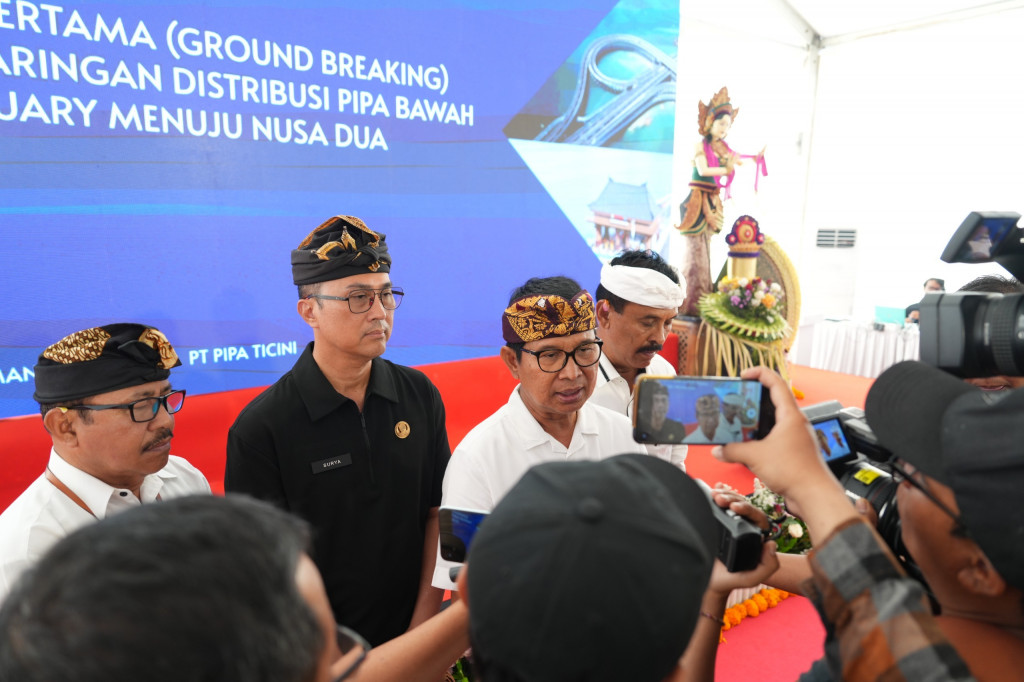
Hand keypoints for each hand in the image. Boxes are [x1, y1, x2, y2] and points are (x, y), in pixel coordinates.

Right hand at [705, 483, 778, 594]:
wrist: (706, 580)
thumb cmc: (730, 580)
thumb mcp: (752, 578)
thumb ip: (768, 566)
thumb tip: (771, 543)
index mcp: (756, 538)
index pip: (757, 517)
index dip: (747, 509)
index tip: (734, 507)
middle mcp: (745, 528)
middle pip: (743, 505)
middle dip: (732, 498)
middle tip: (720, 499)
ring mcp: (730, 523)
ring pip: (732, 502)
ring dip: (725, 494)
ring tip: (714, 494)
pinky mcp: (717, 521)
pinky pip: (721, 503)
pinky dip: (720, 492)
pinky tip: (716, 487)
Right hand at [712, 367, 858, 543]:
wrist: (814, 495)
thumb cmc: (796, 472)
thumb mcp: (754, 457)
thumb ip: (732, 451)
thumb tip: (719, 450)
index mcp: (790, 415)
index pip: (775, 382)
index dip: (758, 374)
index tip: (743, 375)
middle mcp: (796, 423)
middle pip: (773, 400)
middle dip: (753, 400)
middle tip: (736, 402)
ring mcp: (796, 437)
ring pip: (773, 421)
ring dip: (756, 422)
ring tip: (738, 425)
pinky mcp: (795, 451)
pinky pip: (775, 438)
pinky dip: (761, 438)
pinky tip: (748, 448)